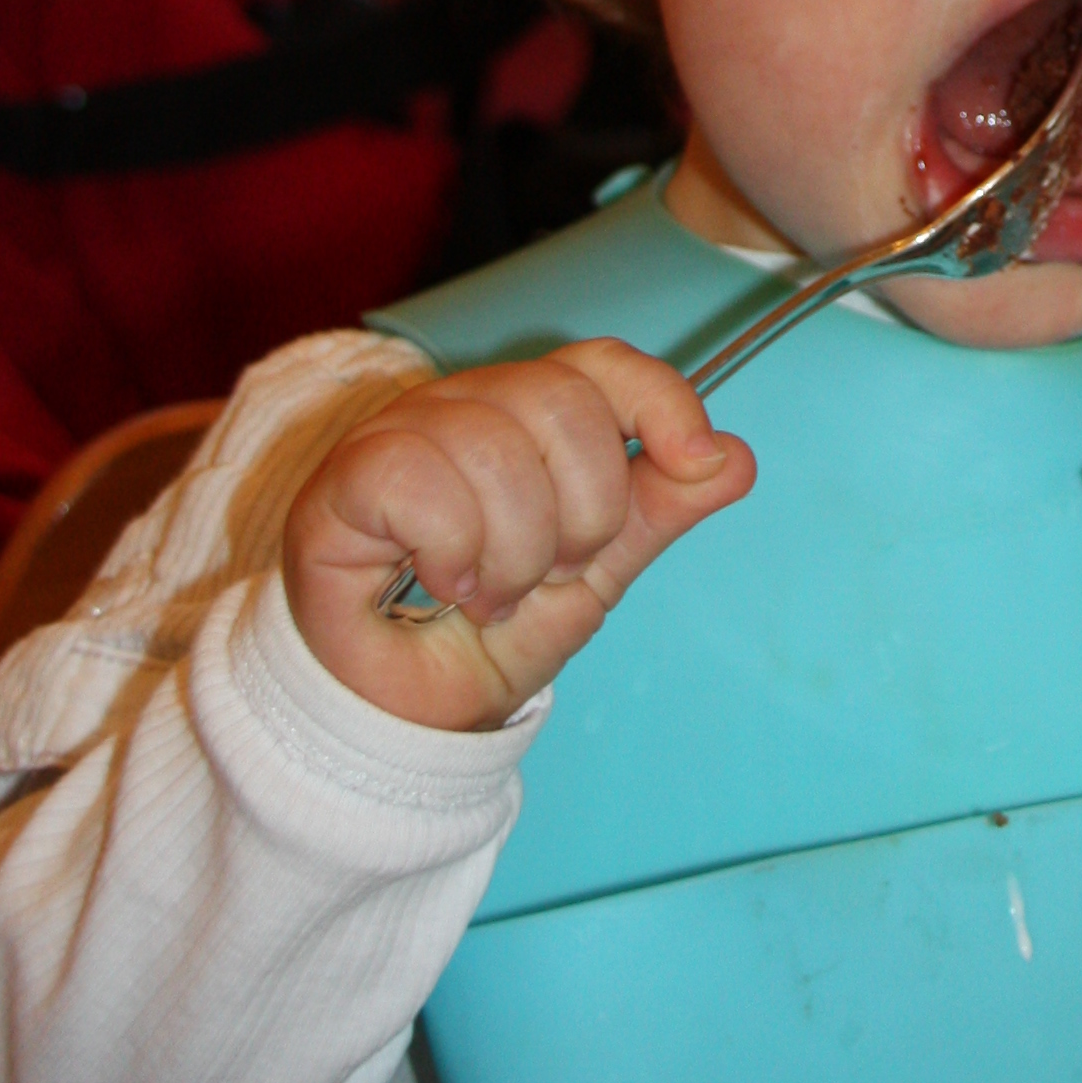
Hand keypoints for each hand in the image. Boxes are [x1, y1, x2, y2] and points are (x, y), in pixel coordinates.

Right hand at [286, 343, 755, 732]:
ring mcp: (400, 432)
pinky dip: (453, 551)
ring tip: (492, 595)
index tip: (697, 460)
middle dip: (584, 514)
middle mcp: (466, 405)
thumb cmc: (488, 636)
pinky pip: (421, 481)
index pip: (601, 364)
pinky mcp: (345, 478)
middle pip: (562, 405)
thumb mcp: (596, 577)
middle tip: (551, 574)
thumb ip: (657, 510)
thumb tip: (736, 457)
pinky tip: (445, 585)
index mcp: (528, 415)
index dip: (659, 400)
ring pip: (495, 451)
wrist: (406, 718)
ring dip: (514, 554)